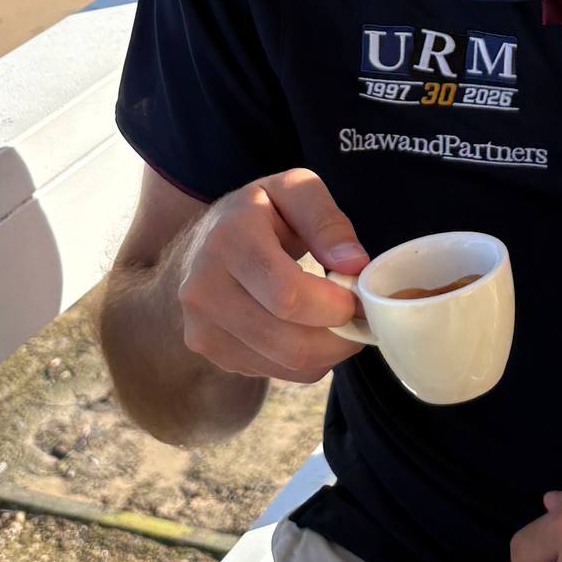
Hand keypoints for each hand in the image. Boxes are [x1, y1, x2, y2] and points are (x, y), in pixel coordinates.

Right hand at [169, 168, 370, 385]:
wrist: (207, 237)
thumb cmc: (262, 211)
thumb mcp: (296, 190)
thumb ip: (327, 222)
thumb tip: (353, 265)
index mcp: (230, 239)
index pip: (287, 296)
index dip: (333, 306)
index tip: (356, 296)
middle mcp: (204, 287)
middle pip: (289, 341)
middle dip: (339, 337)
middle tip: (360, 317)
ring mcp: (201, 324)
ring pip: (286, 364)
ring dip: (327, 352)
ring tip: (338, 322)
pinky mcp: (207, 349)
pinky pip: (275, 372)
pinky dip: (305, 360)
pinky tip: (308, 330)